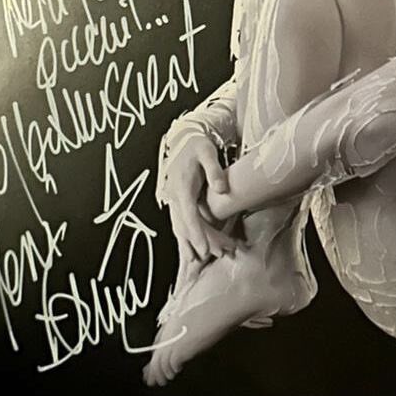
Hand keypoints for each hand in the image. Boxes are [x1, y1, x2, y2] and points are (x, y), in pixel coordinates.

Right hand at [166, 136, 238, 266]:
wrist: (185, 138)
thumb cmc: (197, 145)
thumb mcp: (207, 152)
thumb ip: (214, 170)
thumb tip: (220, 190)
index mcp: (182, 187)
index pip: (188, 215)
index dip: (197, 234)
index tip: (204, 250)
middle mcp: (175, 197)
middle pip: (186, 226)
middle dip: (201, 243)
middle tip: (219, 254)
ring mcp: (175, 200)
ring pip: (182, 227)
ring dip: (194, 243)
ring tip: (210, 256)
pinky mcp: (179, 202)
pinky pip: (183, 223)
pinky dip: (190, 236)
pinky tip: (196, 248)